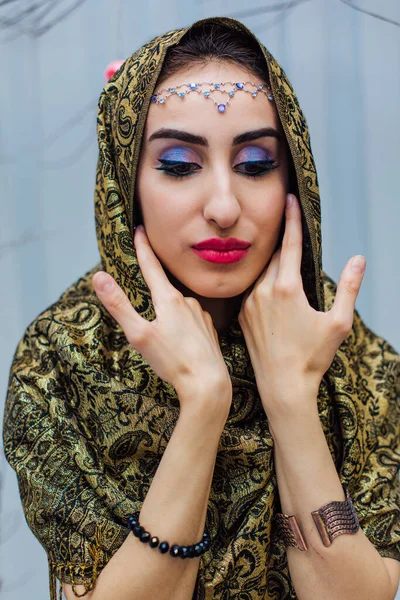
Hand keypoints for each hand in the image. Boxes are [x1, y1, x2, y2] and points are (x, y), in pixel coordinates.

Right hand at [92, 226, 231, 414]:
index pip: (151, 266)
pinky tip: (178, 337)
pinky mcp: (208, 329)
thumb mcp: (139, 334)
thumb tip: (99, 276)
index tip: (139, 228)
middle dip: (152, 283)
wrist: (208, 384)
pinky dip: (180, 322)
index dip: (143, 247)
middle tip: (143, 288)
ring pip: (177, 305)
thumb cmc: (172, 361)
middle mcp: (188, 302)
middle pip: (164, 286)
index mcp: (169, 299)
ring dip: (166, 308)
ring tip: (159, 327)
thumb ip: (119, 305)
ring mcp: (200, 315)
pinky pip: (190, 318)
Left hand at [238, 194, 365, 414]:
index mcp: (287, 288)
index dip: (292, 219)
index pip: (291, 244)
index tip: (290, 198)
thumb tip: (359, 259)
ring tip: (287, 269)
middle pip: (275, 257)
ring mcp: (249, 303)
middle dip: (285, 244)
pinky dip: (264, 285)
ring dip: (275, 266)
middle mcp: (263, 291)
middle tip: (292, 234)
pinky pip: (253, 291)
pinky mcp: (242, 316)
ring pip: (262, 273)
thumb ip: (348, 287)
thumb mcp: (339, 323)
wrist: (281, 386)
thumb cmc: (313, 357)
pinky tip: (274, 295)